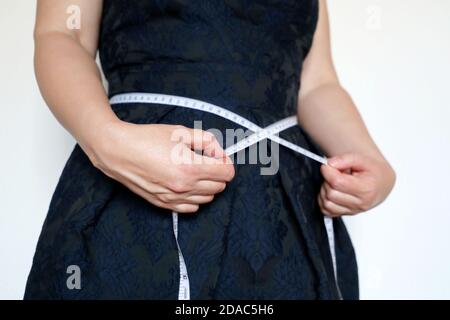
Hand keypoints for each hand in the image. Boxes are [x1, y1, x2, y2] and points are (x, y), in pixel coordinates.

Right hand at [87, 120, 234, 213]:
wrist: (118, 151)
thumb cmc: (146, 138)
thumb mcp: (180, 131)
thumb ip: (206, 140)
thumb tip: (220, 151)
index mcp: (190, 167)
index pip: (226, 173)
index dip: (226, 162)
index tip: (219, 156)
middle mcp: (184, 186)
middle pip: (219, 186)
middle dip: (218, 173)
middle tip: (207, 161)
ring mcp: (174, 198)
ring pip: (207, 198)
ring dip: (207, 185)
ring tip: (195, 171)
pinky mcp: (164, 204)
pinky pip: (191, 208)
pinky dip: (195, 198)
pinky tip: (187, 184)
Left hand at [318, 152, 395, 216]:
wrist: (381, 183)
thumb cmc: (372, 172)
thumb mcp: (361, 159)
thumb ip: (345, 159)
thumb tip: (330, 164)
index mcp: (366, 189)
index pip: (337, 182)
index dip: (328, 172)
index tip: (327, 165)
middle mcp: (360, 203)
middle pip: (331, 193)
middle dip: (327, 181)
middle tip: (333, 173)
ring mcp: (353, 210)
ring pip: (326, 203)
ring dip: (324, 191)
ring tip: (333, 182)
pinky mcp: (346, 214)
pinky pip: (326, 210)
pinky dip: (324, 200)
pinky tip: (332, 191)